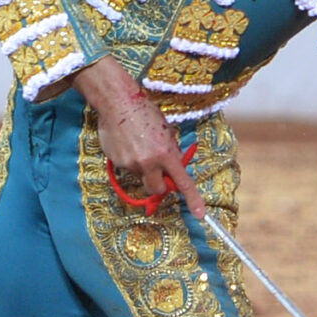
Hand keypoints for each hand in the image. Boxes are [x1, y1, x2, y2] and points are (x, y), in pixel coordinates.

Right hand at [70, 58, 205, 216]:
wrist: (117, 102)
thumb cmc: (145, 112)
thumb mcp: (166, 131)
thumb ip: (170, 152)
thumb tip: (173, 166)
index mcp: (166, 154)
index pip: (182, 182)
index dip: (193, 200)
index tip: (200, 214)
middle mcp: (149, 163)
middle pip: (156, 189)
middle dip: (159, 184)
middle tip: (158, 171)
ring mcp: (130, 164)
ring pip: (140, 177)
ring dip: (142, 168)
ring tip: (137, 144)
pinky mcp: (116, 162)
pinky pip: (126, 168)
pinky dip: (128, 159)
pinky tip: (126, 142)